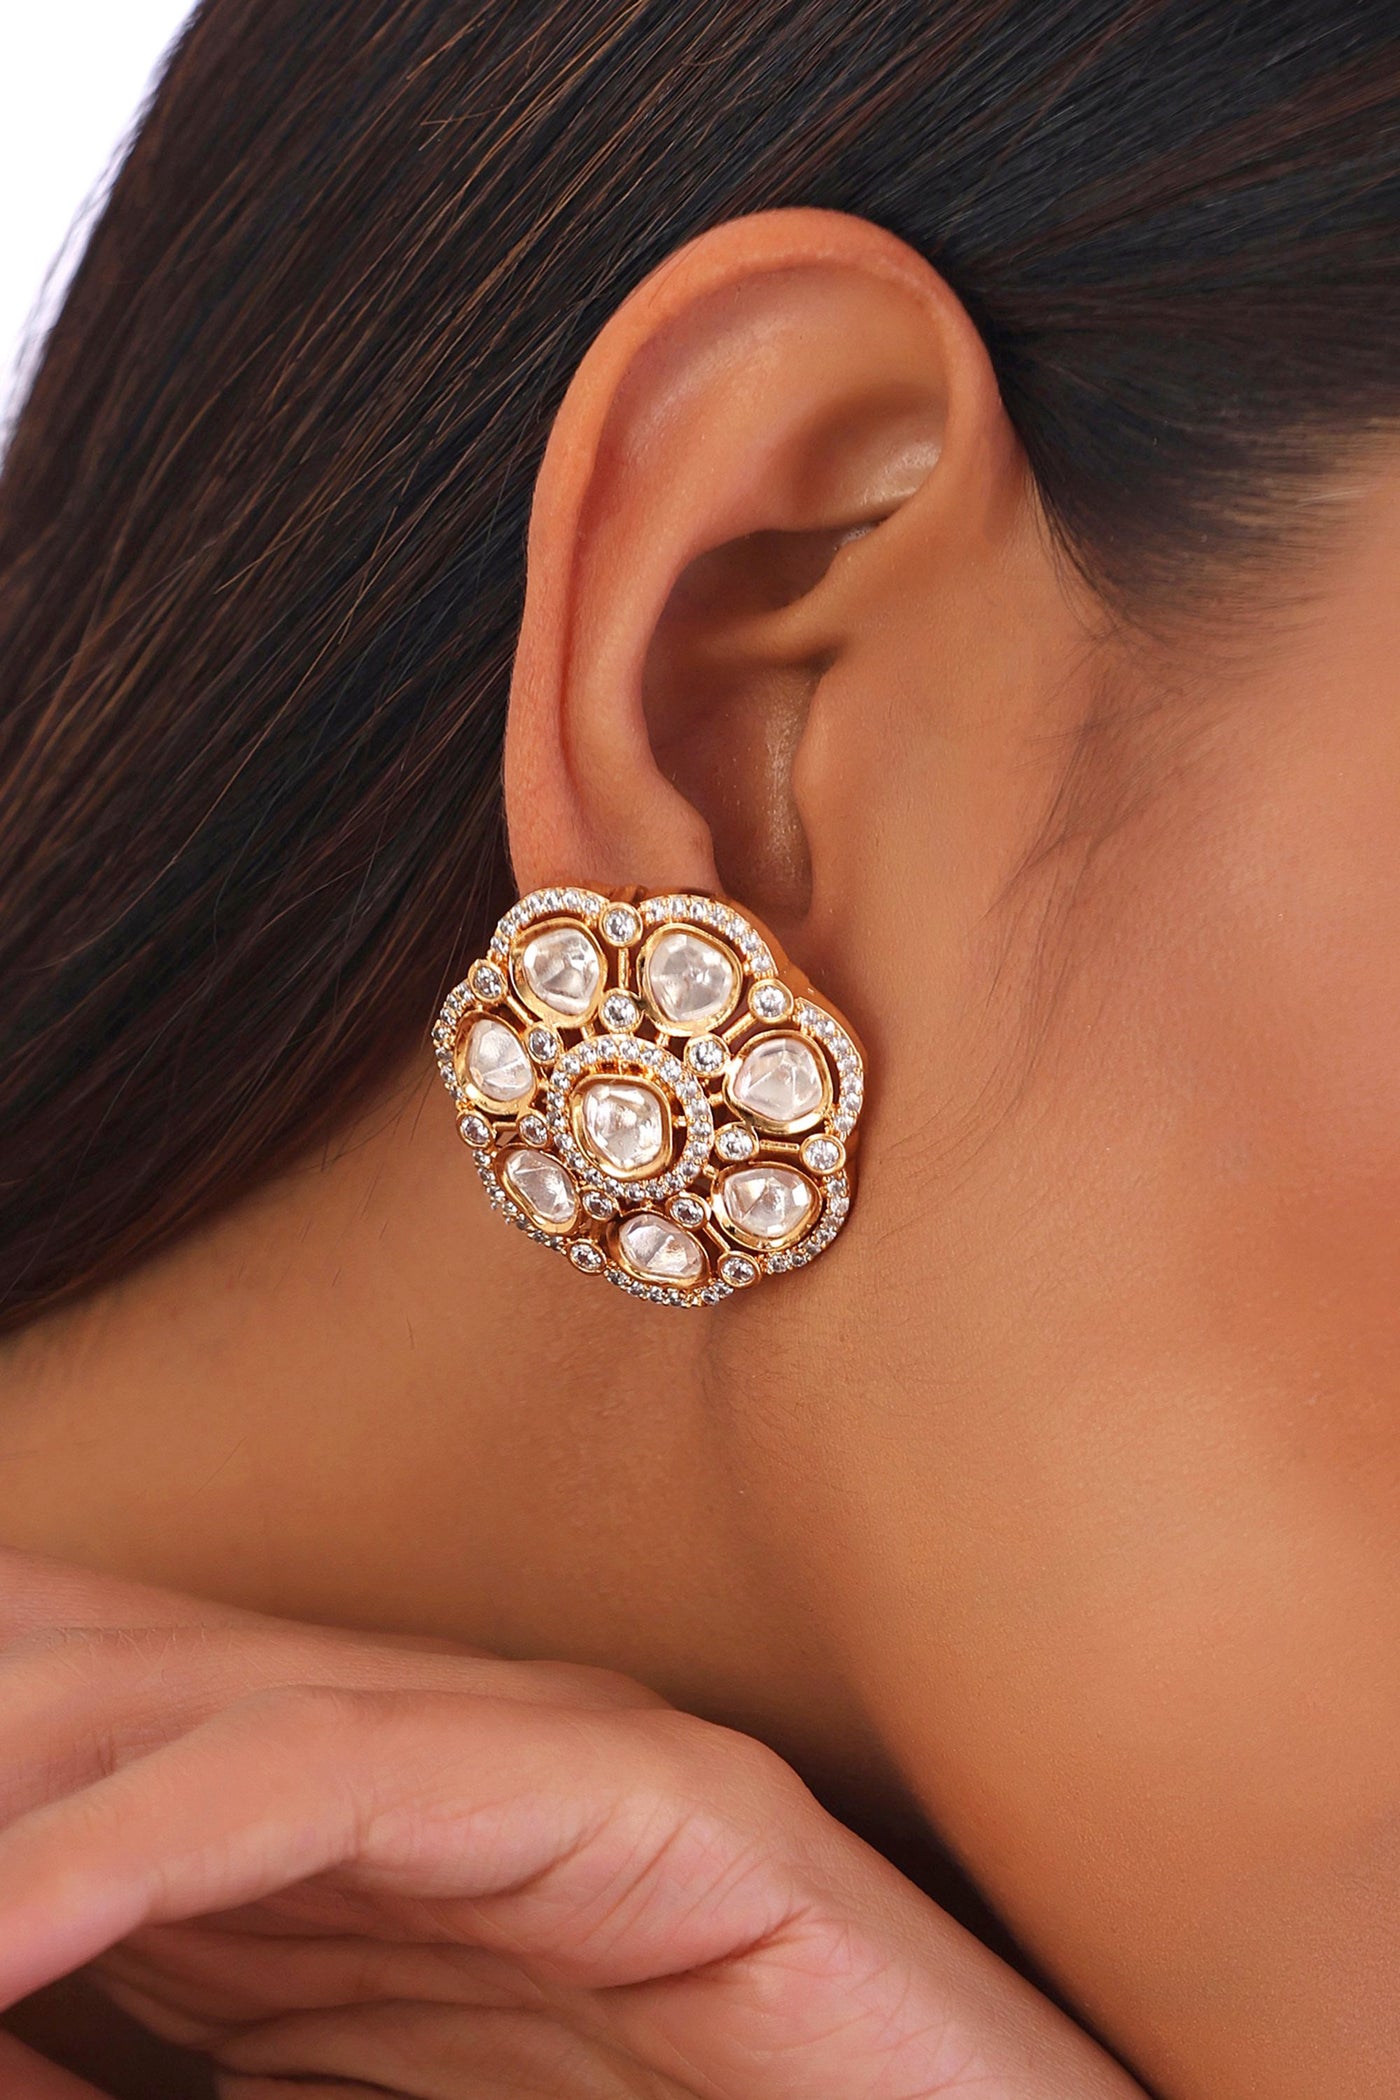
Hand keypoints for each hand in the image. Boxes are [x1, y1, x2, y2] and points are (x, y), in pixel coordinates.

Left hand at [0, 1549, 1145, 2098]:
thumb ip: (134, 2073)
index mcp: (322, 1842)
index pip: (58, 1721)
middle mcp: (411, 1755)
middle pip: (79, 1672)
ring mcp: (533, 1751)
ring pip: (177, 1702)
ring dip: (2, 1788)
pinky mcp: (648, 1791)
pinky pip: (334, 1780)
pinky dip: (137, 1843)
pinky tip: (10, 1929)